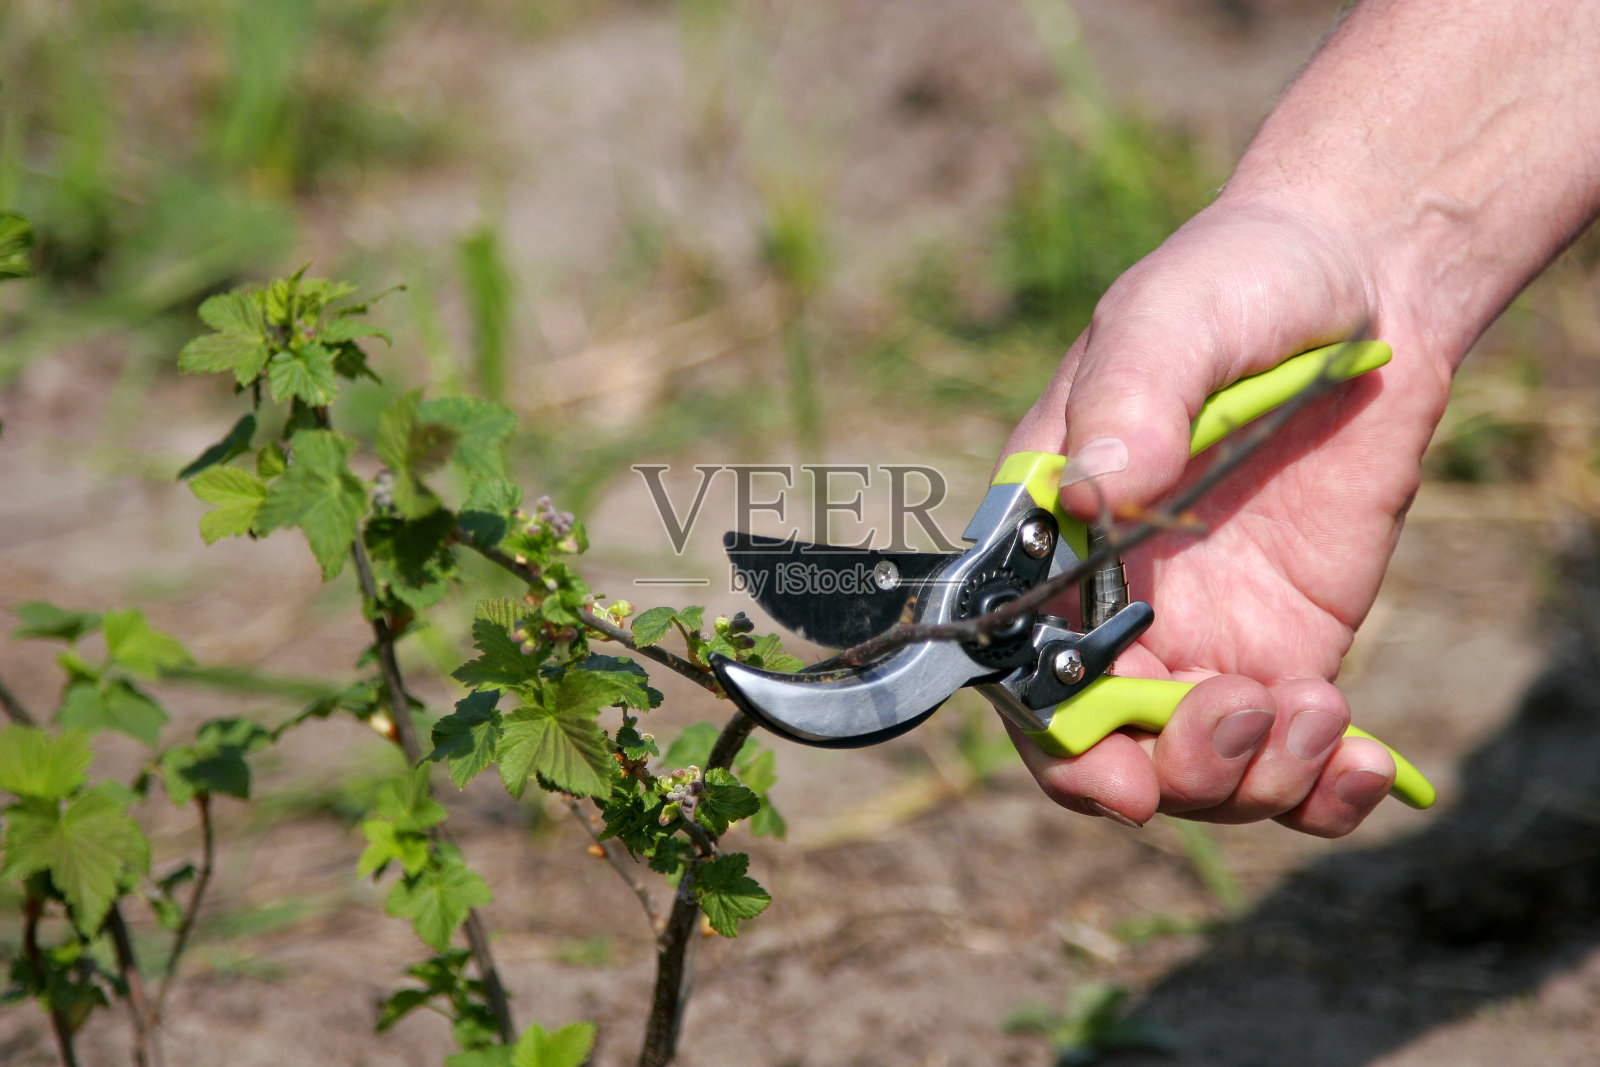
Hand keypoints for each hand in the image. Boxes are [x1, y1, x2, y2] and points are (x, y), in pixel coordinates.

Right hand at [1002, 195, 1454, 836]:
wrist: (1364, 281)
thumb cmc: (1236, 282)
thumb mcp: (1171, 322)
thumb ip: (1129, 400)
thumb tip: (1094, 495)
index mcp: (1049, 538)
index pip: (1022, 668)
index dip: (1058, 741)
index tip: (1121, 778)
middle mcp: (1114, 605)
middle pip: (1110, 747)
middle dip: (1171, 769)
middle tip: (1243, 713)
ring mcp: (1205, 634)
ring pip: (1202, 770)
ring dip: (1256, 779)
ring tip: (1321, 714)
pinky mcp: (1293, 648)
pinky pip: (1293, 759)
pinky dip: (1325, 791)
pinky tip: (1365, 759)